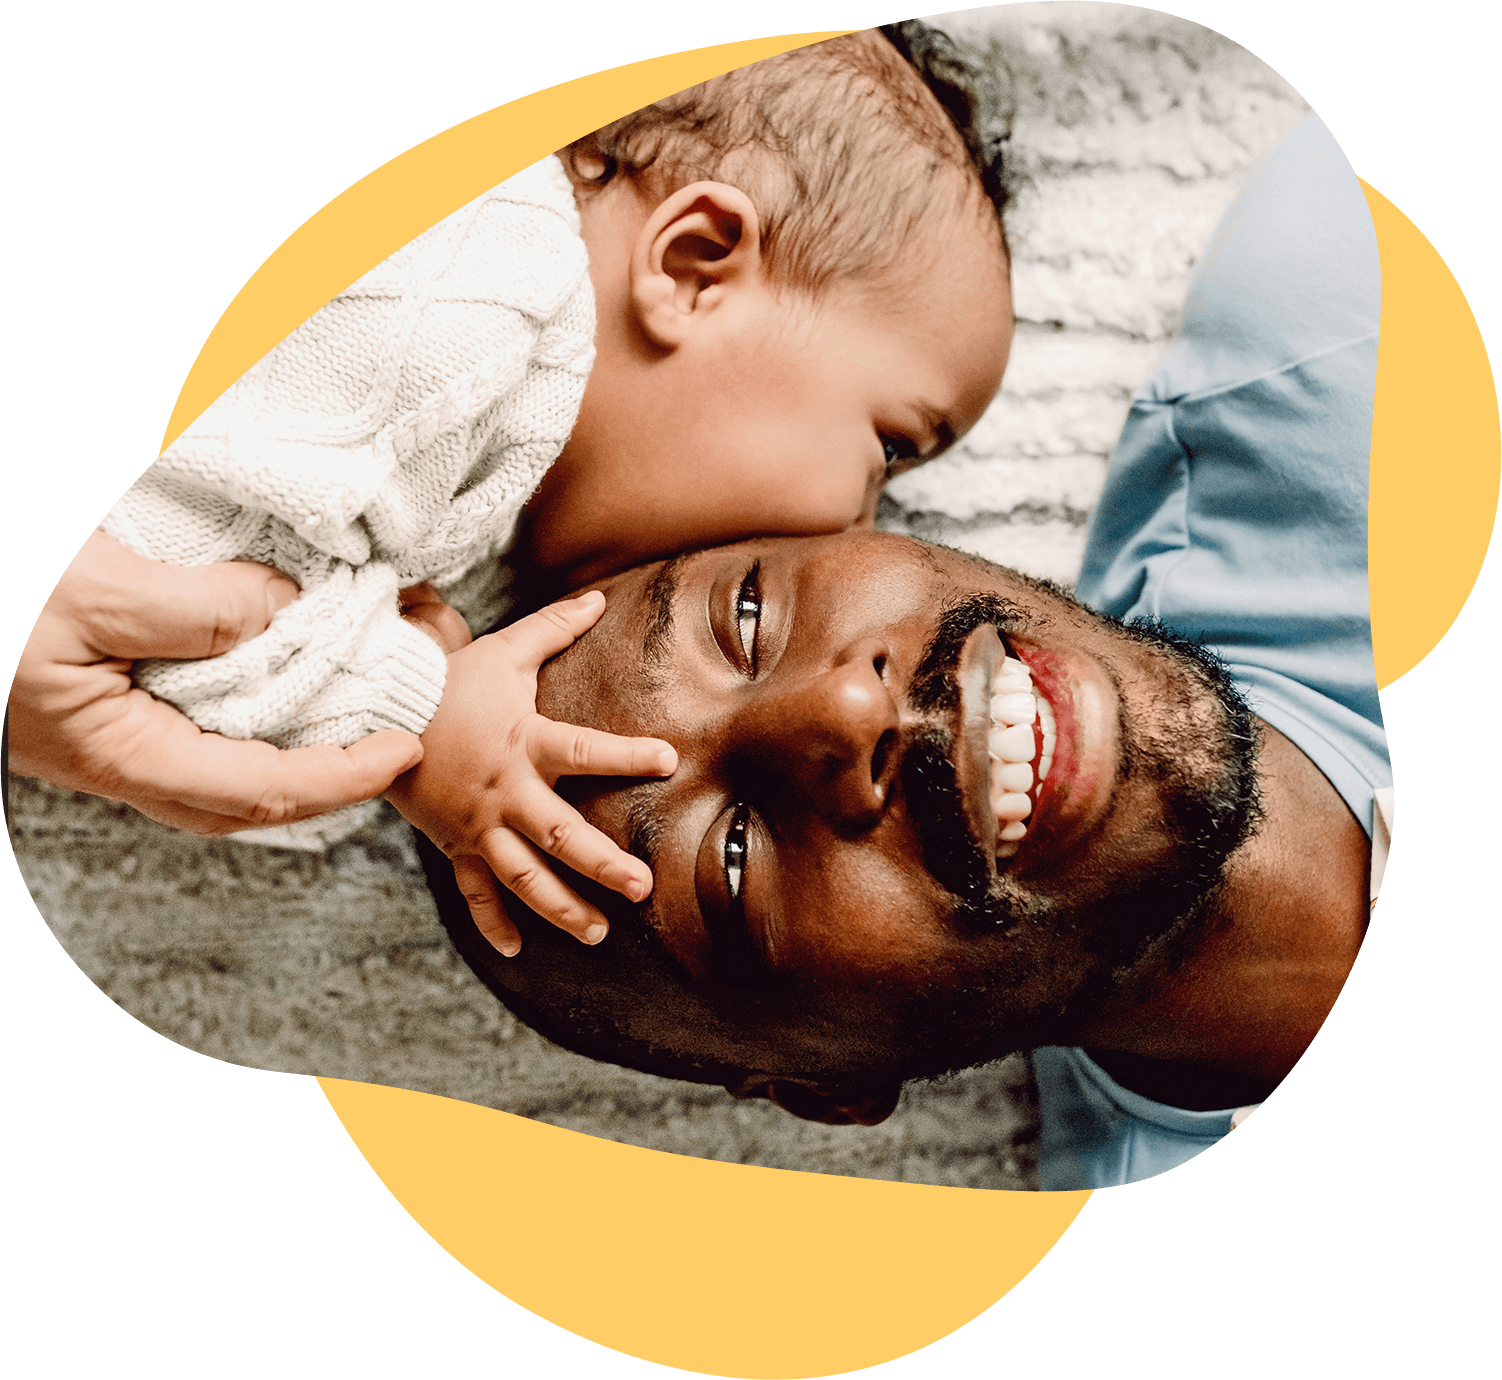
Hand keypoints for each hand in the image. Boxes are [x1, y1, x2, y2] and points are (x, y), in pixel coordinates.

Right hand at [8, 531, 424, 833]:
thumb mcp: (95, 592)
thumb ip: (200, 611)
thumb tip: (285, 611)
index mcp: (123, 753)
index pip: (265, 789)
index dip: (346, 775)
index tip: (404, 748)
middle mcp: (122, 758)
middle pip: (252, 794)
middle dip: (332, 772)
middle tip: (394, 727)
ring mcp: (111, 736)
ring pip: (225, 761)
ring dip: (295, 740)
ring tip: (351, 699)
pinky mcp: (102, 702)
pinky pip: (196, 720)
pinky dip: (252, 704)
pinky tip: (278, 668)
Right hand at [384, 590, 676, 956]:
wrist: (376, 711)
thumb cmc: (450, 681)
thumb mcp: (504, 651)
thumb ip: (554, 628)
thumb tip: (598, 598)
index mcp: (523, 742)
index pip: (583, 750)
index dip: (625, 753)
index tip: (668, 759)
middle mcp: (504, 791)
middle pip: (558, 834)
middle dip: (600, 864)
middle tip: (642, 886)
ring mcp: (478, 825)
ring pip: (522, 876)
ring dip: (560, 908)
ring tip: (599, 933)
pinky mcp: (455, 844)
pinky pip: (473, 891)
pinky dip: (490, 922)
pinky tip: (515, 950)